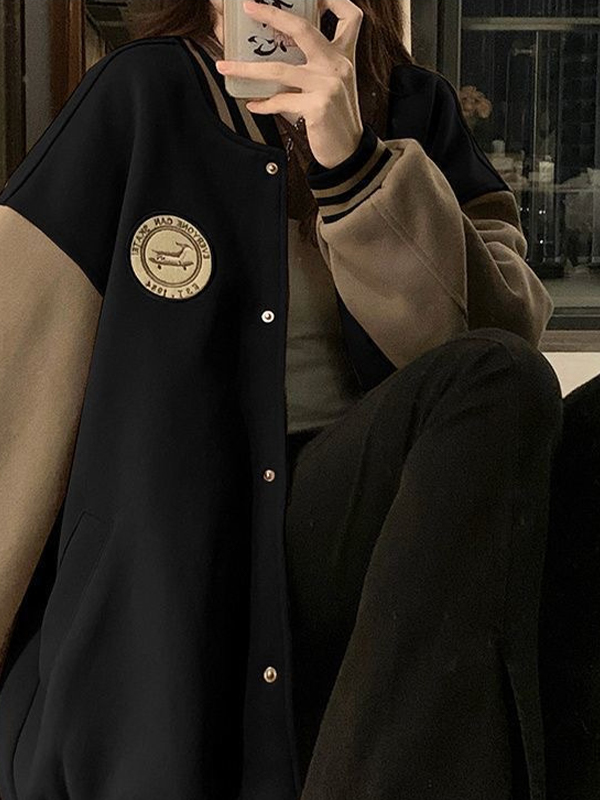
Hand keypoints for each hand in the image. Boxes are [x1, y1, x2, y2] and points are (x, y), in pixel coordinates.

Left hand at [215, 0, 364, 169]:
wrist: (348, 150)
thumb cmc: (336, 116)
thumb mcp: (333, 83)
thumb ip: (315, 65)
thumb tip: (277, 51)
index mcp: (344, 55)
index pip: (350, 17)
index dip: (332, 0)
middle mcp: (338, 65)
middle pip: (303, 29)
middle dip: (273, 15)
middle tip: (249, 7)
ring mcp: (328, 85)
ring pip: (279, 69)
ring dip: (246, 68)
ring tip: (224, 67)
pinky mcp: (318, 108)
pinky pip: (281, 101)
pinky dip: (263, 104)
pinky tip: (253, 104)